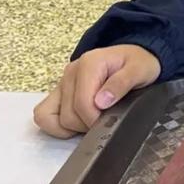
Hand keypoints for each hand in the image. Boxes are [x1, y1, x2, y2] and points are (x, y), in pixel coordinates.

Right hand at [33, 45, 160, 138]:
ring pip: (52, 117)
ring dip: (73, 126)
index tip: (111, 120)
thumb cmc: (138, 63)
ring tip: (94, 118)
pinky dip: (56, 125)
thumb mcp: (139, 70)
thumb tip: (101, 102)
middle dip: (87, 124)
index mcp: (90, 63)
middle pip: (68, 114)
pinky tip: (77, 123)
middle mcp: (71, 71)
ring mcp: (62, 82)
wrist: (135, 57)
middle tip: (106, 118)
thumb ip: (122, 83)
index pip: (82, 103)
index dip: (95, 119)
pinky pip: (44, 114)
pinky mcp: (58, 91)